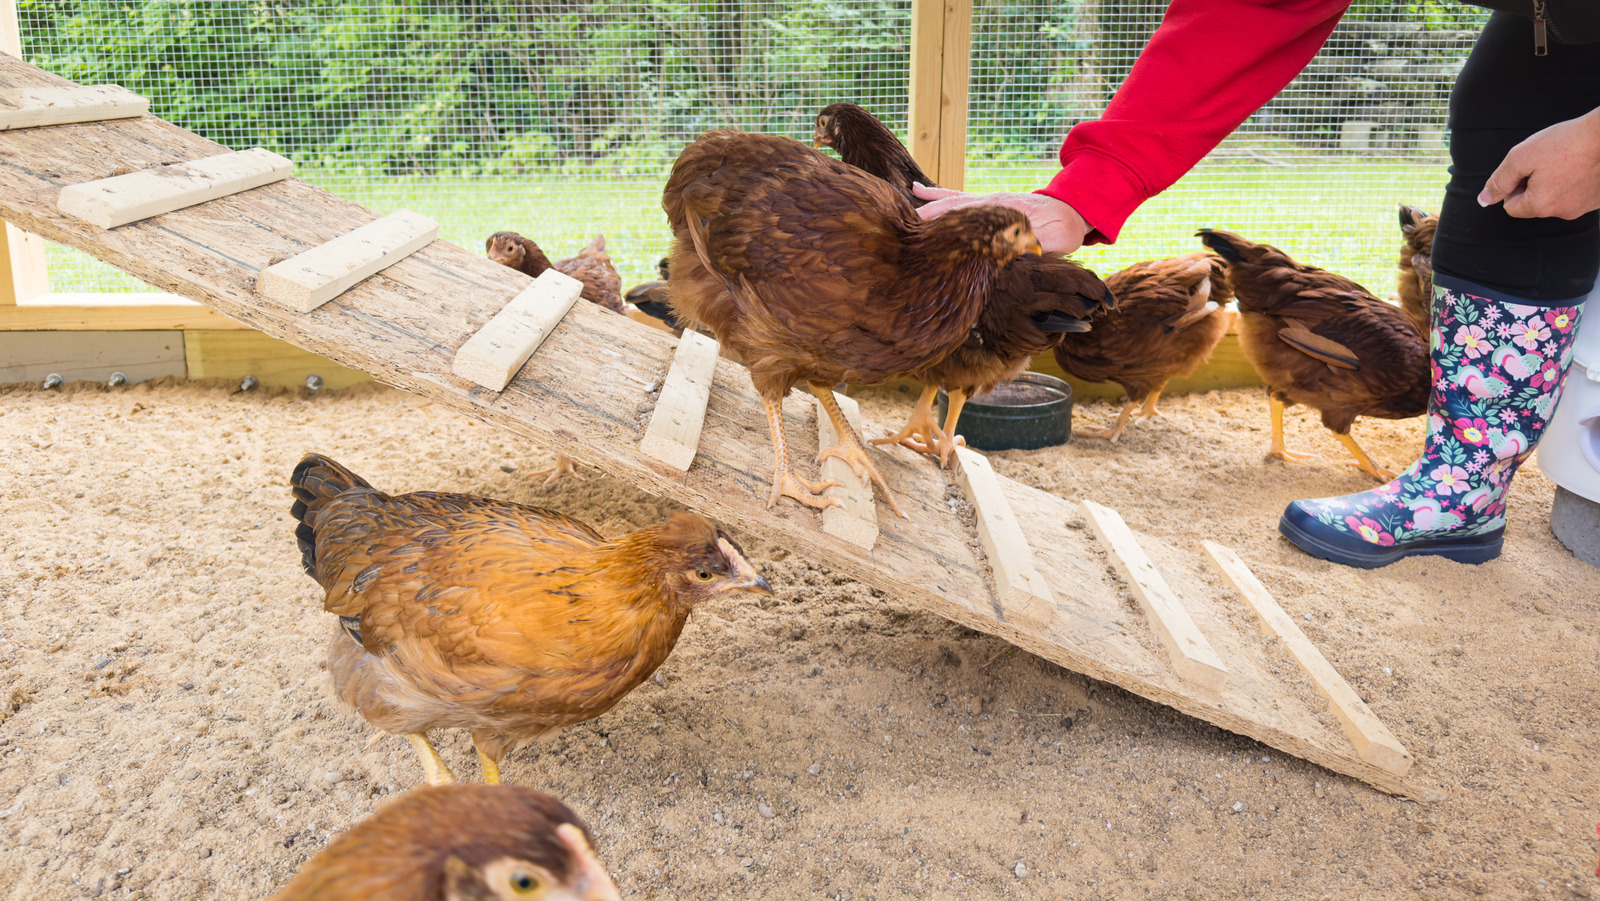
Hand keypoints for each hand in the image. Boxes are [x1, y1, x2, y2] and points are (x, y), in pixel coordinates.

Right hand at [914, 185, 1090, 253]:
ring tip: (902, 205)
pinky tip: (918, 190)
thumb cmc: (1062, 230)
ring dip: (927, 205)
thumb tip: (1010, 254)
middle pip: (950, 208)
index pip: (965, 219)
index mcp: (999, 213)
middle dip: (926, 218)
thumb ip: (1030, 246)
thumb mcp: (1050, 241)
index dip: (943, 226)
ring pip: (949, 201)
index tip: (921, 236)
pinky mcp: (986, 203)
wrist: (1072, 210)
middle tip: (901, 227)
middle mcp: (987, 203)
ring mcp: (985, 201)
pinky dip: (937, 194)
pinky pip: (957, 197)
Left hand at [1478, 107, 1599, 219]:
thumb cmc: (1567, 143)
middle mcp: (1562, 212)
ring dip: (1554, 183)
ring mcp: (1583, 207)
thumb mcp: (1520, 158)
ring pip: (1556, 199)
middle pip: (1534, 204)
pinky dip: (1574, 182)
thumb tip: (1485, 199)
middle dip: (1533, 185)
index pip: (1511, 207)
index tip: (1526, 169)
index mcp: (1540, 206)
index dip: (1513, 186)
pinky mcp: (1597, 199)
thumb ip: (1499, 181)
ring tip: (1564, 162)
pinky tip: (1579, 165)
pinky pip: (1577, 194)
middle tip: (1546, 162)